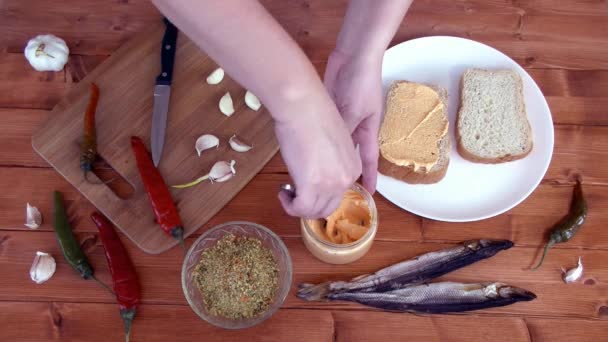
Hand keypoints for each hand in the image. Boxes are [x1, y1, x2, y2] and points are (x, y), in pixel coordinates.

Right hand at [275, 93, 361, 218]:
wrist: (303, 106)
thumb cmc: (313, 115)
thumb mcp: (331, 142)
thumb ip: (328, 161)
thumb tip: (314, 169)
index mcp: (354, 168)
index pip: (339, 194)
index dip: (320, 194)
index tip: (304, 185)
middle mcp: (346, 179)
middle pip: (328, 207)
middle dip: (309, 204)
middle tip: (293, 193)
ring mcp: (330, 185)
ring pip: (314, 211)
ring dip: (298, 206)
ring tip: (286, 192)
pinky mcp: (311, 187)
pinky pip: (300, 209)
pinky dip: (290, 206)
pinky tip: (282, 192)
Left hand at [324, 50, 383, 192]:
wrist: (352, 56)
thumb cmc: (360, 82)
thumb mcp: (353, 111)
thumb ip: (342, 131)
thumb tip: (330, 154)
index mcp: (368, 131)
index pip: (369, 160)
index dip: (370, 177)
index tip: (371, 193)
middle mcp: (355, 129)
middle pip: (349, 157)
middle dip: (341, 172)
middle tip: (329, 189)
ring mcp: (341, 120)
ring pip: (333, 147)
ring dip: (325, 158)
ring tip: (314, 174)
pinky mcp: (329, 111)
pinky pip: (323, 132)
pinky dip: (316, 141)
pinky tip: (304, 151)